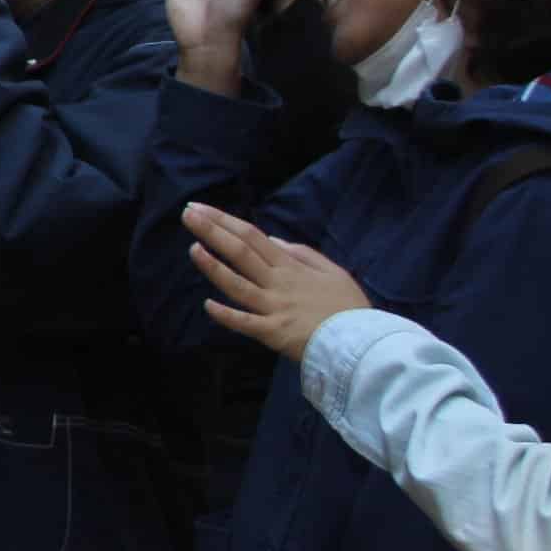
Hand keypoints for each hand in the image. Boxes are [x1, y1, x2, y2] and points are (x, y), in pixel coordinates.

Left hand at [186, 203, 370, 358]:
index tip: (201, 209)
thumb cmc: (348, 307)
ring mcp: (275, 307)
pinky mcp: (275, 333)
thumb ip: (302, 254)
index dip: (224, 221)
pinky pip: (247, 323)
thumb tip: (274, 240)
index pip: (253, 237)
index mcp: (291, 267)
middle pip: (241, 252)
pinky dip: (227, 315)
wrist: (362, 342)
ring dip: (213, 266)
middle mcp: (278, 283)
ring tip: (192, 248)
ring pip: (239, 284)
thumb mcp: (332, 272)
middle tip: (187, 214)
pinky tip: (207, 304)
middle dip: (212, 231)